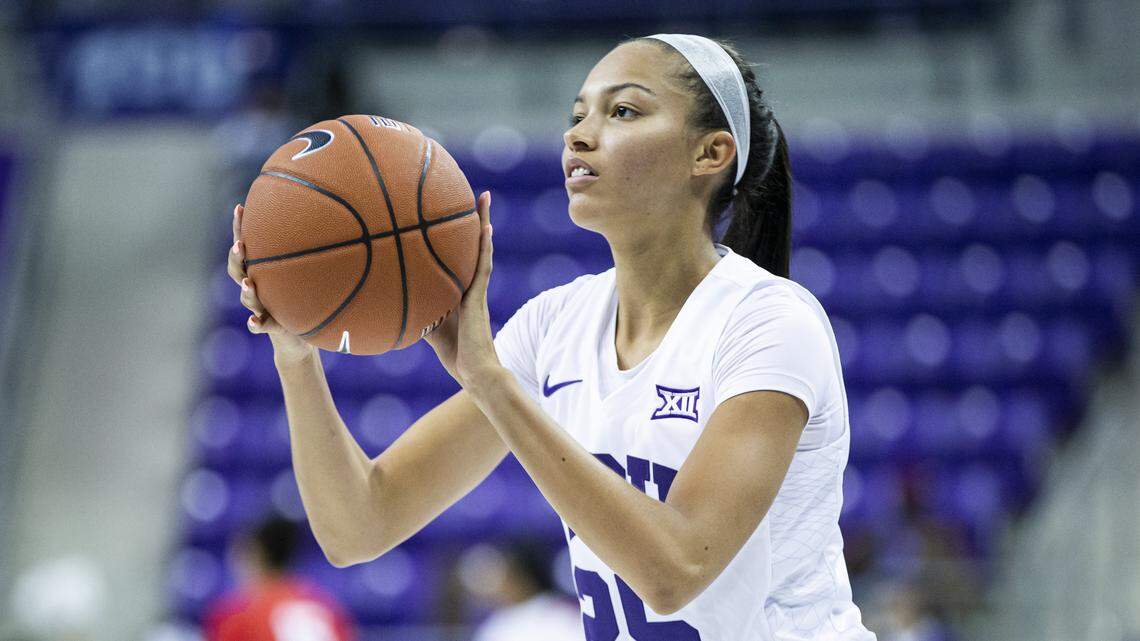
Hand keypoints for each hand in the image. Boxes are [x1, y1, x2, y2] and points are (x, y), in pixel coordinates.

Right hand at [226, 203, 317, 365]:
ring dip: (246, 290)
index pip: (247, 245)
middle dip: (236, 257)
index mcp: (263, 270)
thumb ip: (314, 251)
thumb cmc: (304, 297)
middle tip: (240, 245)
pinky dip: (255, 324)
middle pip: (237, 269)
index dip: (240, 227)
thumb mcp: (308, 273)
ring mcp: (260, 307)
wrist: (300, 336)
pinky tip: (254, 321)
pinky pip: (259, 326)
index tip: (240, 207)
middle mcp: (257, 286)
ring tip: (249, 283)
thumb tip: (337, 217)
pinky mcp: (268, 326)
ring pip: (247, 298)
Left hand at [424, 191, 501, 387]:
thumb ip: (413, 311)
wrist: (475, 372)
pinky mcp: (479, 299)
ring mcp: (476, 290)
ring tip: (483, 198)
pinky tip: (485, 229)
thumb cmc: (455, 355)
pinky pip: (482, 268)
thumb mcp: (426, 327)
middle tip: (475, 194)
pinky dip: (484, 248)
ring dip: (483, 223)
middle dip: (473, 219)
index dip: (457, 235)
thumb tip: (385, 301)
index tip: (452, 212)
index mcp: (460, 290)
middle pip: (473, 245)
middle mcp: (470, 285)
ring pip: (481, 250)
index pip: (459, 256)